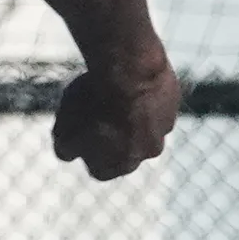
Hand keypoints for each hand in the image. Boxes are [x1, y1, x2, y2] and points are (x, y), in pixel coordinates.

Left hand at [51, 57, 179, 179]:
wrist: (129, 72)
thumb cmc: (92, 105)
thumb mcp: (64, 131)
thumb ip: (65, 148)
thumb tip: (67, 153)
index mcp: (120, 166)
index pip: (99, 167)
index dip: (86, 149)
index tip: (79, 131)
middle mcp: (147, 153)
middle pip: (126, 147)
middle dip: (113, 133)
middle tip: (97, 109)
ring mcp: (163, 129)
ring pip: (145, 125)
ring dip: (132, 113)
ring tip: (114, 92)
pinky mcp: (173, 104)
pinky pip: (157, 103)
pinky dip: (145, 94)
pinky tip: (130, 79)